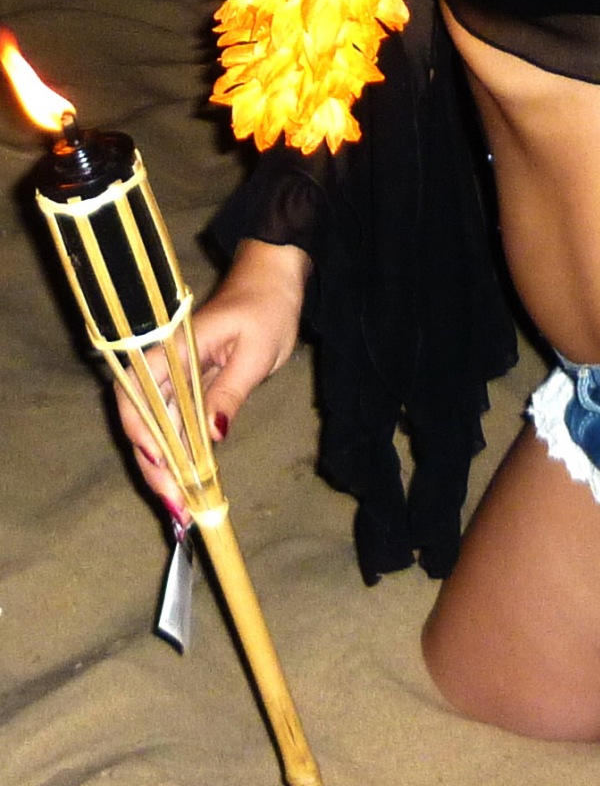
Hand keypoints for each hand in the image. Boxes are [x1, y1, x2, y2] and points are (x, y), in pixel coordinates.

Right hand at [116, 240, 308, 522]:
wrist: (275, 281)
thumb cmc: (267, 306)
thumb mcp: (256, 352)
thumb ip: (230, 392)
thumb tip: (211, 437)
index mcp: (172, 346)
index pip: (139, 395)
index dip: (144, 435)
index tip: (162, 468)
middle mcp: (166, 362)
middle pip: (143, 418)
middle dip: (154, 463)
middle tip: (175, 504)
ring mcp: (177, 375)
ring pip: (159, 425)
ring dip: (166, 464)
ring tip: (181, 503)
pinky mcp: (191, 385)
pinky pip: (178, 421)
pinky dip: (181, 451)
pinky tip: (189, 479)